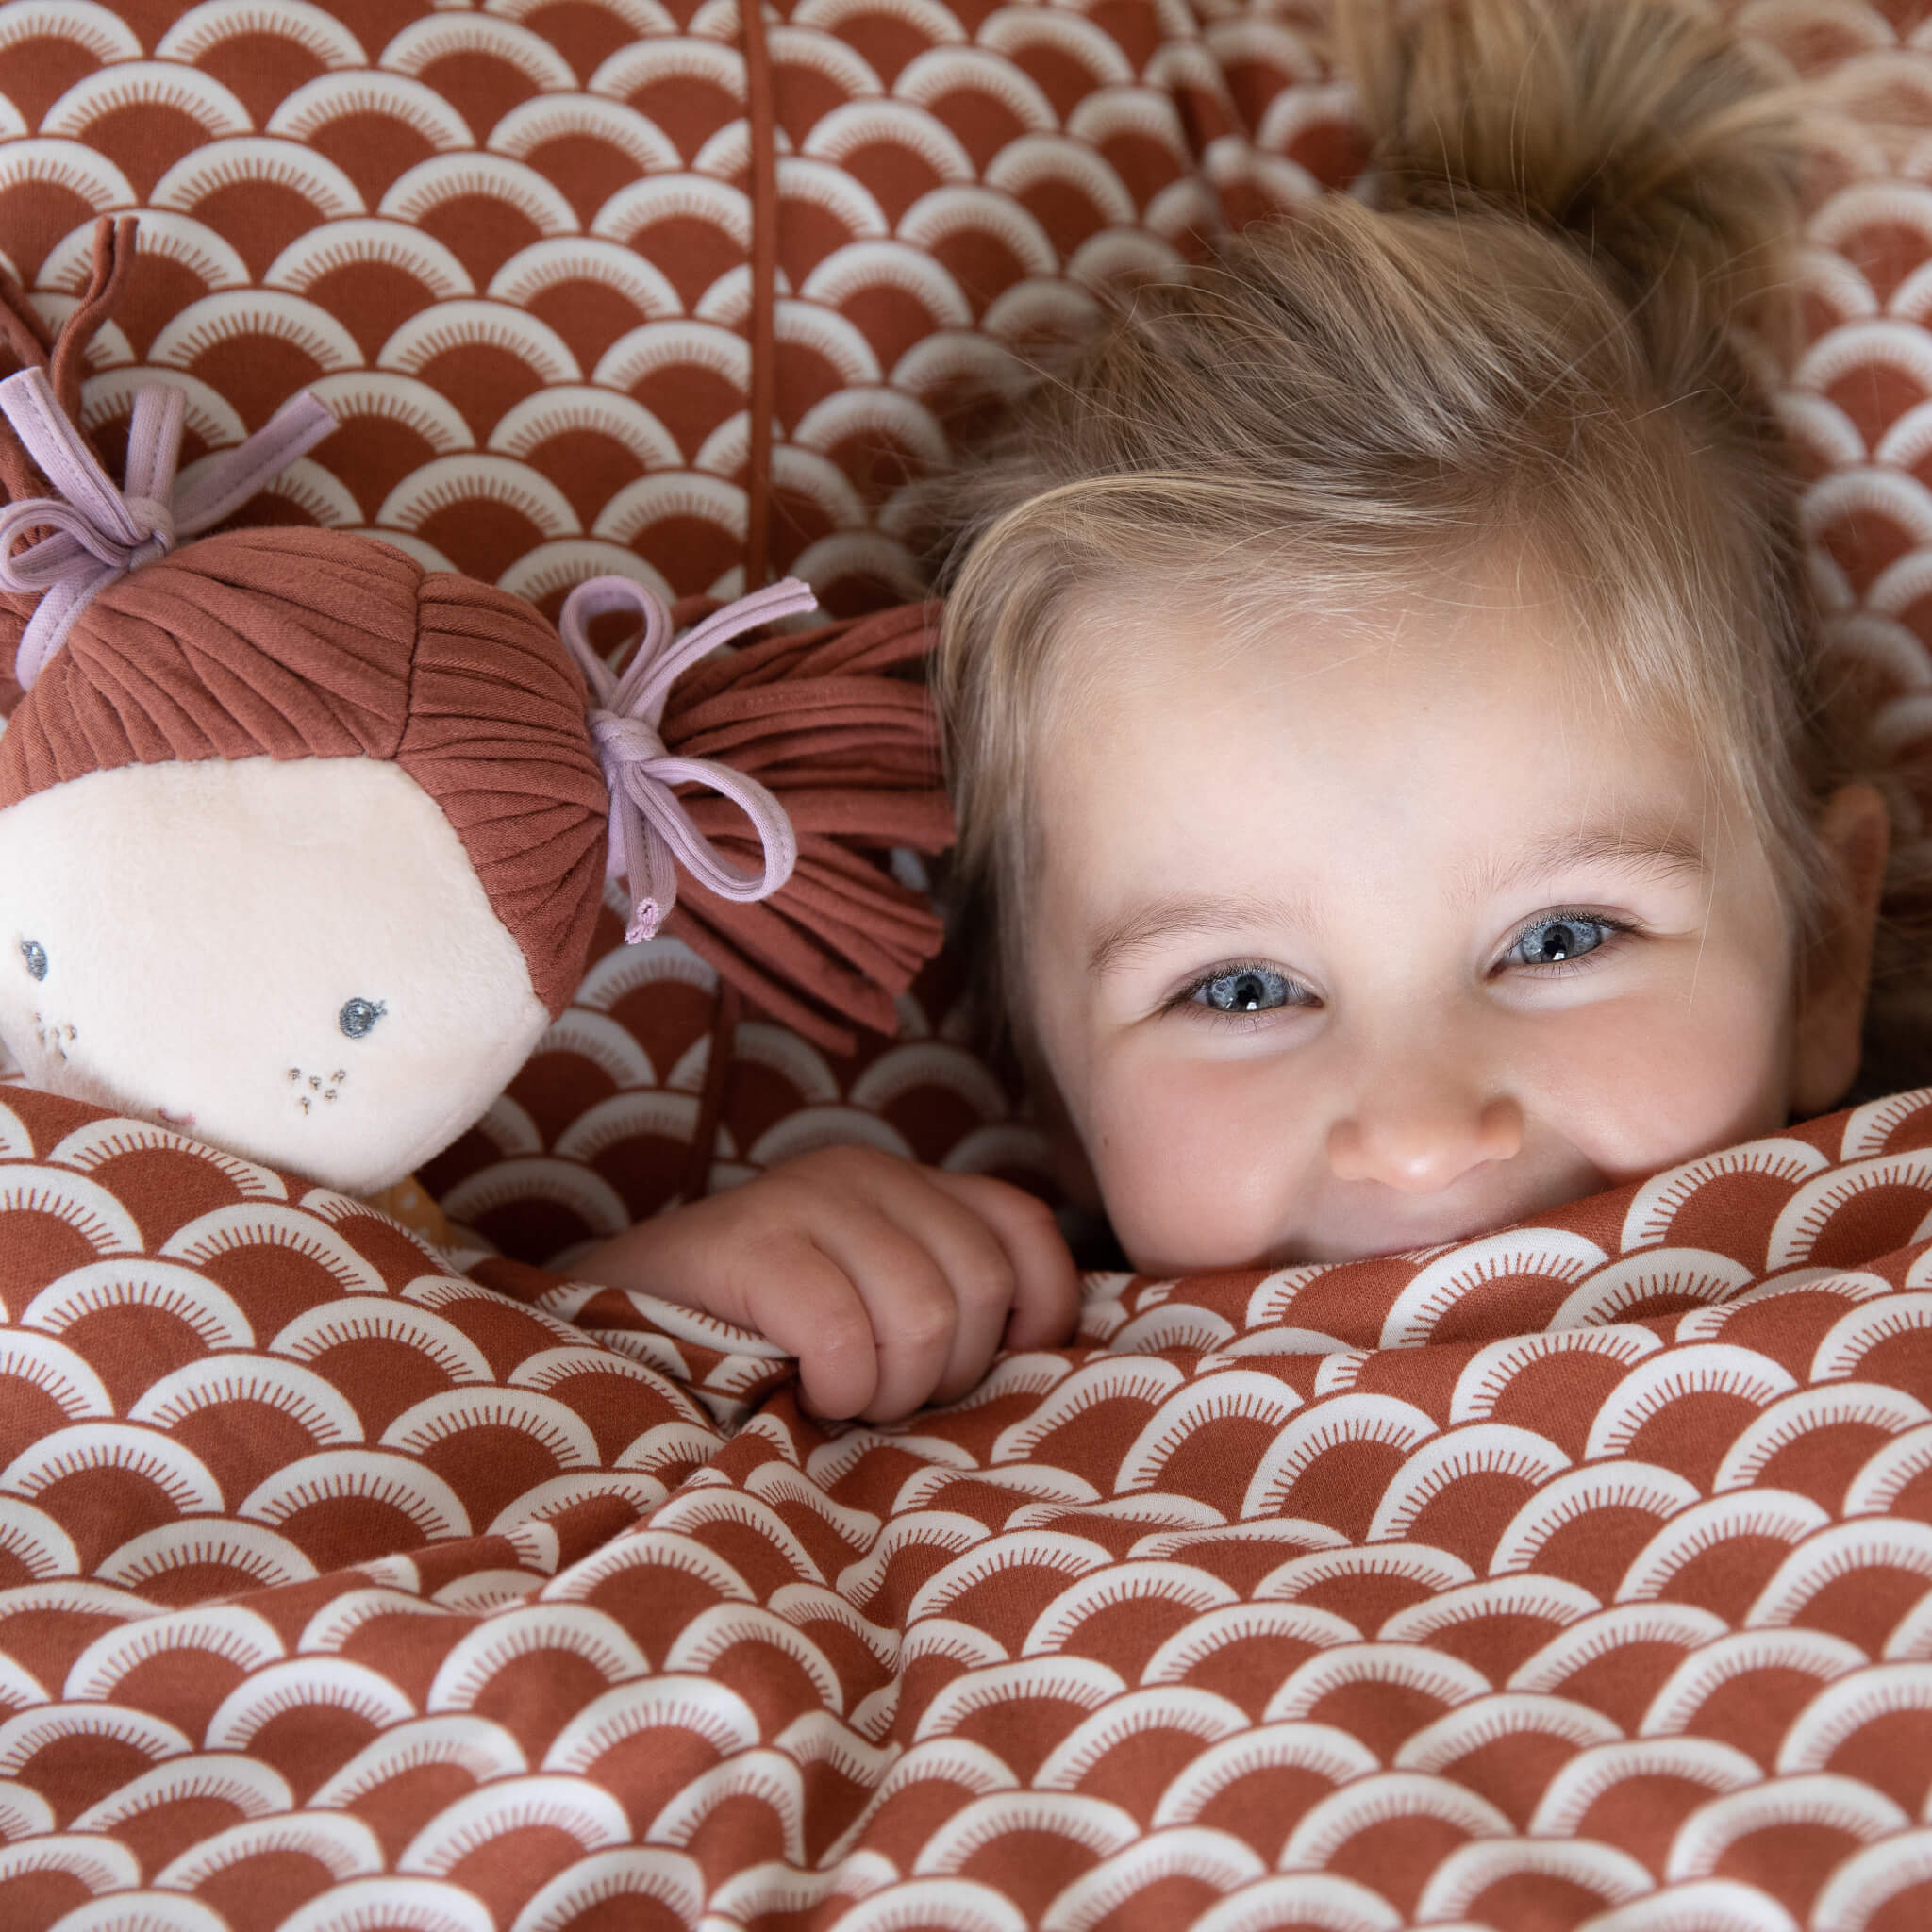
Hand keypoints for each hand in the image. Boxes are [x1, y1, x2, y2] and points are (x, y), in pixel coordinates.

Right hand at [574, 1146, 1080, 1421]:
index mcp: (909, 1182)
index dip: (1032, 1315)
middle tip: (879, 1393)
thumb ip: (951, 1301)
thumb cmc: (765, 1336)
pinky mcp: (750, 1240)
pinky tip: (800, 1390)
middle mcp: (866, 1171)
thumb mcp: (873, 1303)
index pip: (1027, 1232)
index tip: (979, 1370)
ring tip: (839, 1395)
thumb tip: (1054, 1353)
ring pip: (926, 1316)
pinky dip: (833, 1386)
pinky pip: (844, 1335)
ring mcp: (805, 1197)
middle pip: (982, 1288)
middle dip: (943, 1372)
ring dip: (886, 1389)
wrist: (614, 1322)